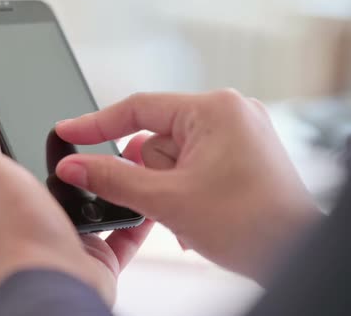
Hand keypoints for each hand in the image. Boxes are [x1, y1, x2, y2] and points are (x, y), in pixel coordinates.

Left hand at [0, 98, 153, 305]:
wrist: (56, 278)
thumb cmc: (17, 230)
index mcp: (8, 196)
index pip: (21, 158)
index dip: (36, 137)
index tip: (60, 118)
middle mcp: (38, 217)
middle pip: (65, 178)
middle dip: (83, 159)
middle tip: (105, 132)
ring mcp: (69, 236)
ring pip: (97, 202)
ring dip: (114, 182)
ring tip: (130, 155)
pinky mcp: (98, 255)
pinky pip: (124, 231)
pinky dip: (137, 214)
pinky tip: (146, 193)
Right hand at [55, 89, 321, 281]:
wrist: (295, 255)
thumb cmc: (252, 225)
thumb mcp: (168, 201)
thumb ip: (112, 180)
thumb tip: (74, 168)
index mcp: (213, 110)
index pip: (138, 108)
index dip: (96, 123)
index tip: (67, 131)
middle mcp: (227, 113)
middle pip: (155, 139)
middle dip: (152, 175)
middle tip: (168, 201)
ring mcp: (235, 133)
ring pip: (171, 156)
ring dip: (168, 187)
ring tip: (191, 211)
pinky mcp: (238, 153)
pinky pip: (191, 163)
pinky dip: (183, 188)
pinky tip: (199, 211)